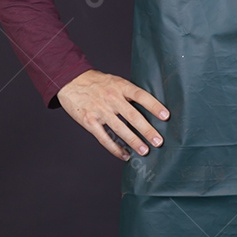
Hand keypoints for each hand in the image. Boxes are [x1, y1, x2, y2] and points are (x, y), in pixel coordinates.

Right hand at [55, 69, 169, 160]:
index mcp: (120, 86)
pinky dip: (115, 148)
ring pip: (120, 129)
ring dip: (134, 142)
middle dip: (147, 130)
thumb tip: (149, 106)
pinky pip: (104, 138)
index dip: (154, 106)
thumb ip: (128, 93)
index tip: (166, 116)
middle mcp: (111, 98)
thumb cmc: (96, 82)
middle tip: (159, 141)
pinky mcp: (89, 121)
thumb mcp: (115, 81)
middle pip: (133, 116)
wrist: (70, 81)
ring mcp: (100, 110)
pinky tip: (125, 155)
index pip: (141, 96)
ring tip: (145, 151)